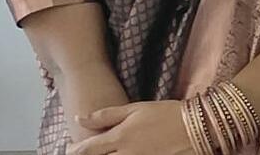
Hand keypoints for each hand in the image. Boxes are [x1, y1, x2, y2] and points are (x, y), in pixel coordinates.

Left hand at [69, 101, 193, 154]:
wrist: (191, 128)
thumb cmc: (163, 113)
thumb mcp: (135, 108)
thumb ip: (107, 115)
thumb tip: (81, 117)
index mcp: (121, 137)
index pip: (89, 149)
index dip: (75, 150)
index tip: (68, 148)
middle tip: (79, 150)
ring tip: (98, 152)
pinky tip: (117, 154)